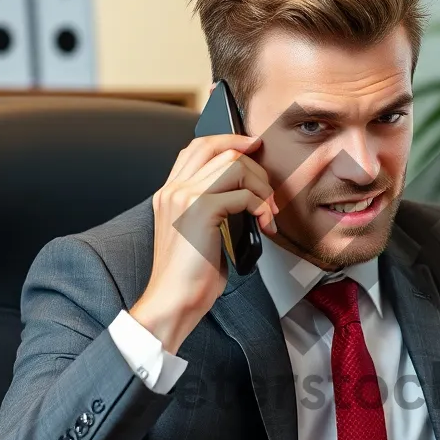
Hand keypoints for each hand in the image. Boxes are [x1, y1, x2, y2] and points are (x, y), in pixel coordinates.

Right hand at [130, 133, 278, 352]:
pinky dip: (262, 208)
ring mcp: (184, 196)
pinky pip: (244, 194)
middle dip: (254, 164)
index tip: (253, 146)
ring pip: (234, 164)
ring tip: (267, 212)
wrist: (173, 300)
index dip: (229, 140)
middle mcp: (174, 189)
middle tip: (269, 191)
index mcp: (170, 193)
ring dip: (261, 186)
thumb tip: (246, 197)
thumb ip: (213, 209)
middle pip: (220, 149)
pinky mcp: (200, 210)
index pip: (198, 147)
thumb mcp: (198, 234)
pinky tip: (264, 226)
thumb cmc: (189, 277)